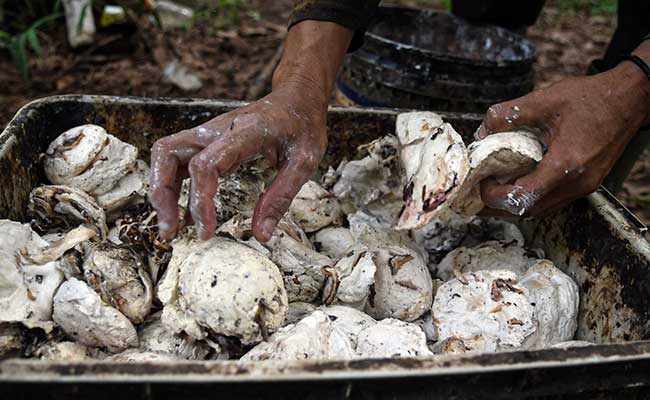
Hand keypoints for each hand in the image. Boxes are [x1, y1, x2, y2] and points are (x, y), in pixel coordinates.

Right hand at [149, 20, 352, 241]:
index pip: (207, 164)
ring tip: (171, 228)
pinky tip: (184, 215)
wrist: (297, 96)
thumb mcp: (305, 161)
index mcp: (245, 132)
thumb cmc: (303, 125)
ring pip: (166, 154)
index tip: (206, 231)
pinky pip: (179, 161)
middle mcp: (218, 129)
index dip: (200, 200)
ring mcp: (208, 133)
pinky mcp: (207, 141)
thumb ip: (281, 196)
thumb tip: (261, 235)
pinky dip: (173, 187)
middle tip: (170, 232)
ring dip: (161, 191)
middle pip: (168, 153)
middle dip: (162, 195)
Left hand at [475, 60, 649, 215]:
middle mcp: (578, 182)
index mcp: (566, 163)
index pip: (523, 196)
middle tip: (479, 194)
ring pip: (542, 209)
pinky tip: (518, 184)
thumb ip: (511, 113)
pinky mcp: (587, 183)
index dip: (496, 196)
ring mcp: (585, 186)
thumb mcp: (546, 99)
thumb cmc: (592, 98)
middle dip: (500, 206)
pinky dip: (533, 198)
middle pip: (530, 210)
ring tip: (494, 192)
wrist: (629, 98)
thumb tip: (482, 130)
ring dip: (516, 204)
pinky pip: (554, 200)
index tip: (481, 184)